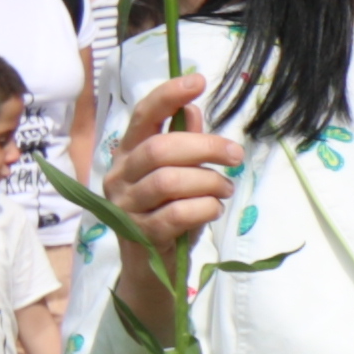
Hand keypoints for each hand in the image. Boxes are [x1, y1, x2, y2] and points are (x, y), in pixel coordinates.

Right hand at [97, 71, 238, 333]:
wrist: (151, 273)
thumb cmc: (167, 217)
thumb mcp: (179, 177)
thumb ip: (182, 144)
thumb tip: (191, 109)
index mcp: (127, 155)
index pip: (142, 116)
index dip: (167, 95)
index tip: (198, 80)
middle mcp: (119, 177)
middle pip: (160, 149)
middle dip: (205, 147)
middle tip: (235, 156)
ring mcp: (124, 207)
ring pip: (169, 181)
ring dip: (208, 182)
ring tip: (224, 190)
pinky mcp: (138, 235)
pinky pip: (176, 214)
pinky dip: (204, 208)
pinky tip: (212, 210)